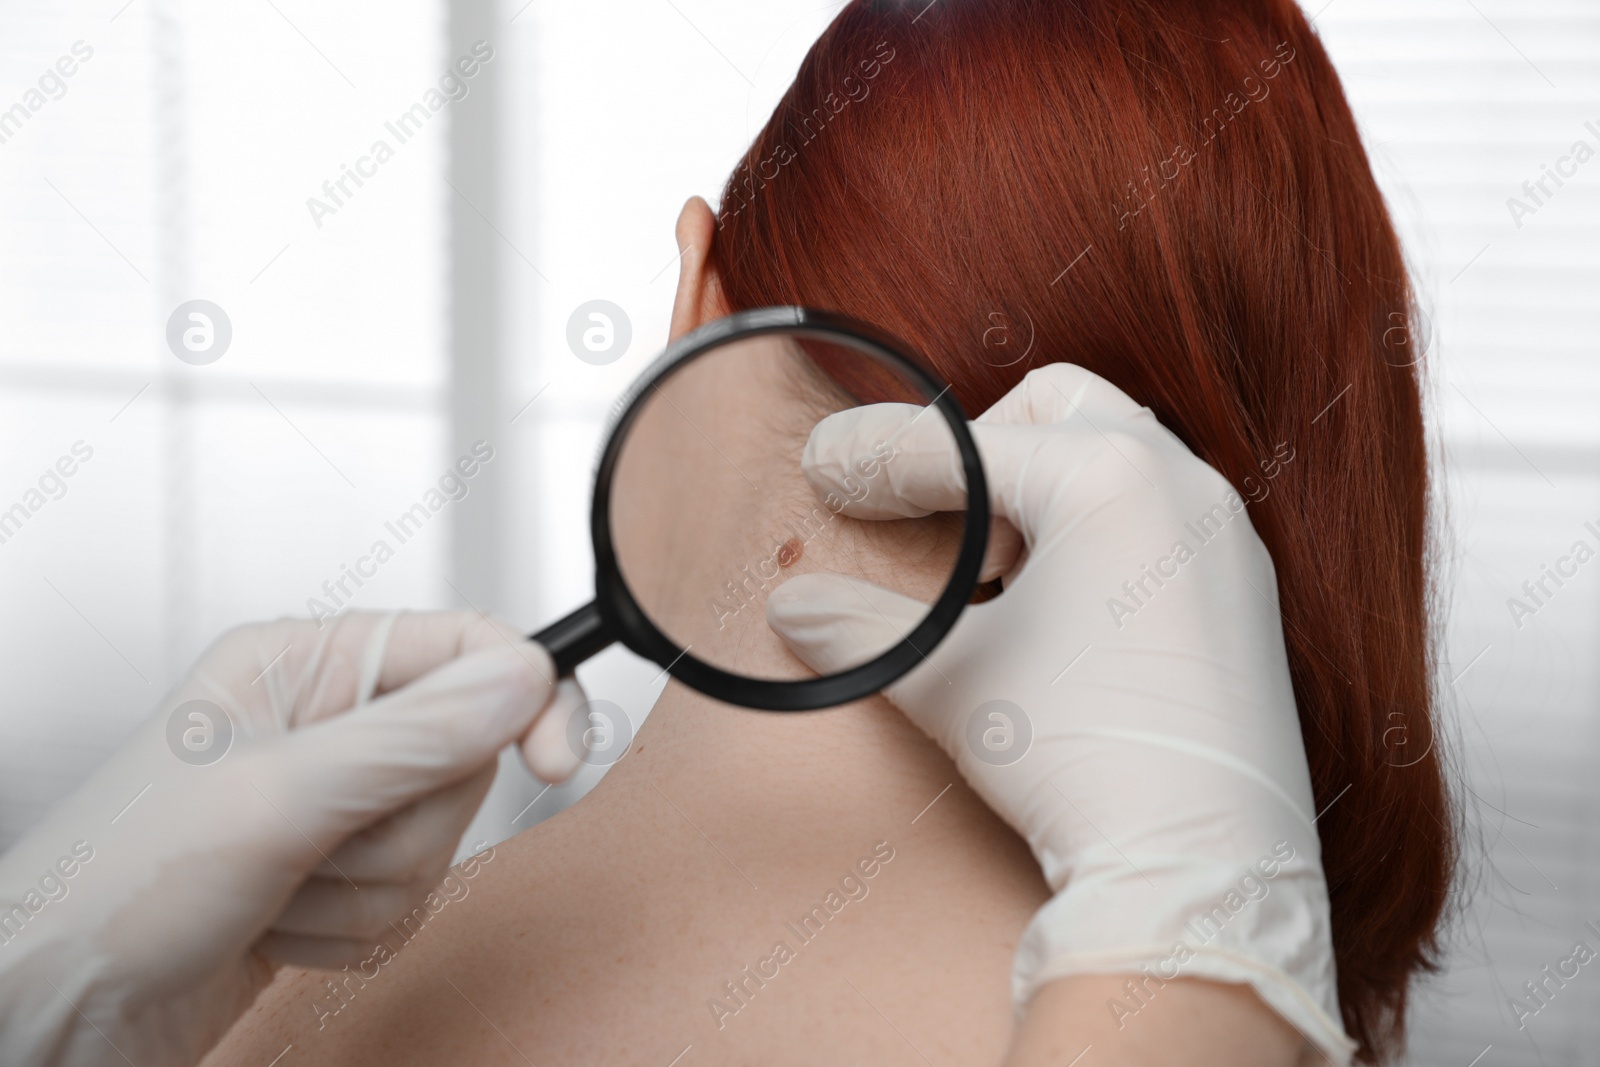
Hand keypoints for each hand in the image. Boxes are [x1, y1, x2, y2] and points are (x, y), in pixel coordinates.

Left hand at [0, 611, 579, 1066]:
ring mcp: (328, 805)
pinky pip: (408, 902)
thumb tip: (525, 676)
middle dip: (406, 826)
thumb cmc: (115, 886)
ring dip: (366, 890)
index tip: (559, 759)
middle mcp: (322, 725)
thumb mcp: (276, 796)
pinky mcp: (330, 878)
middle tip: (322, 841)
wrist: (57, 1012)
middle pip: (464, 759)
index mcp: (303, 664)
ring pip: (441, 841)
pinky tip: (277, 927)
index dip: (525, 697)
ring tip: (279, 891)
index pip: (463, 646)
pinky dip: (352, 931)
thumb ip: (414, 735)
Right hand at [766, 364, 1353, 1062]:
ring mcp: (1223, 539)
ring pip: (1116, 460)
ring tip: (993, 569)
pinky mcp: (1244, 594)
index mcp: (1108, 477)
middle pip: (1056, 409)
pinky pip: (1157, 519)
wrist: (1201, 864)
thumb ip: (863, 626)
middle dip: (978, 449)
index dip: (879, 457)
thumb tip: (795, 607)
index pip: (963, 445)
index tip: (827, 470)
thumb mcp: (952, 677)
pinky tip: (1059, 610)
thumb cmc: (1080, 753)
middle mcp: (1181, 485)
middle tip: (930, 518)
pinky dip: (1094, 534)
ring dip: (1040, 492)